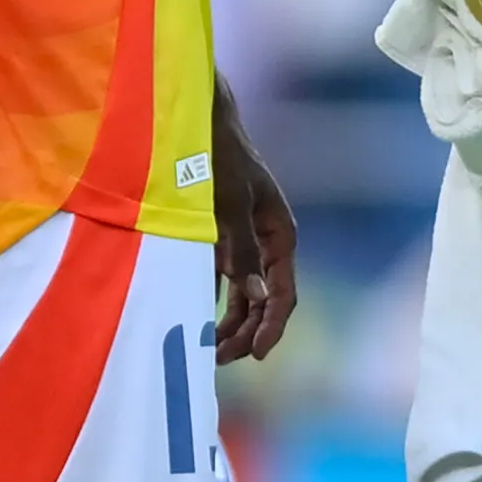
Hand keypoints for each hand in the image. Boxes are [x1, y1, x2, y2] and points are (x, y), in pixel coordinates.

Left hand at [210, 82, 296, 362]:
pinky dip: (213, 302)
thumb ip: (243, 250)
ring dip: (231, 323)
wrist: (199, 123)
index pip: (283, 291)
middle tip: (222, 359)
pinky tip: (198, 321)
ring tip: (210, 349)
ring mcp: (244, 242)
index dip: (272, 325)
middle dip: (247, 331)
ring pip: (244, 295)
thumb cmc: (220, 158)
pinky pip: (222, 281)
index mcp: (280, 233)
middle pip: (264, 300)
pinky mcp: (220, 240)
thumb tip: (256, 297)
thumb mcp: (231, 203)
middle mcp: (265, 243)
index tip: (255, 354)